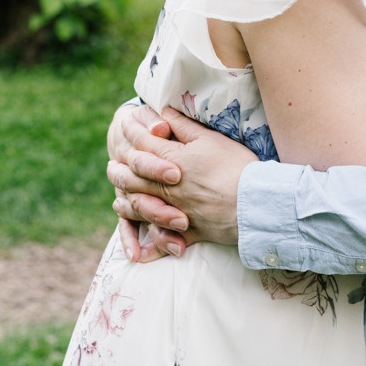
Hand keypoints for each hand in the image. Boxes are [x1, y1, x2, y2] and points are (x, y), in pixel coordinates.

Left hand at [108, 107, 257, 260]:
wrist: (254, 202)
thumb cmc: (236, 167)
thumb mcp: (211, 139)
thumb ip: (184, 126)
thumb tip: (163, 113)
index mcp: (173, 161)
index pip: (144, 144)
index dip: (132, 133)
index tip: (125, 125)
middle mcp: (168, 188)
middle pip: (134, 178)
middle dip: (119, 171)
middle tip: (111, 167)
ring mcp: (176, 211)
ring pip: (141, 208)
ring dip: (127, 204)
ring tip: (118, 201)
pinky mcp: (188, 232)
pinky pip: (164, 242)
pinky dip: (150, 247)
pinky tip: (140, 253)